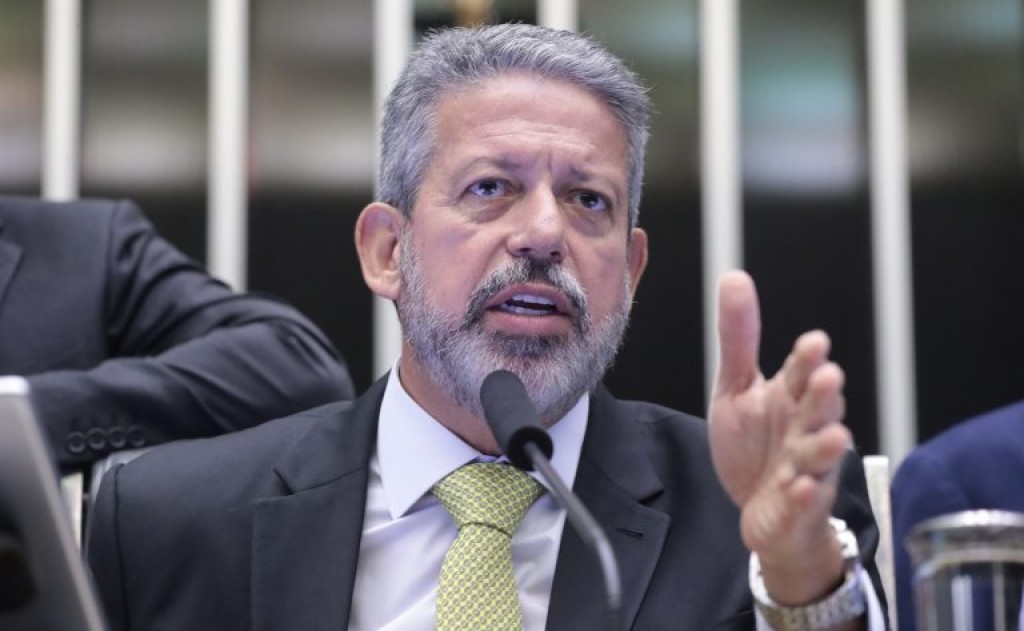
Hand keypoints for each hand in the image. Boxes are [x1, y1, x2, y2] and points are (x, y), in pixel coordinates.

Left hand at [708, 270, 850, 604]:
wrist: (763, 512)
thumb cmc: (755, 446)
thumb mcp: (737, 389)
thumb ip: (739, 339)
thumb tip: (734, 277)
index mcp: (790, 398)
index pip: (801, 372)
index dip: (807, 359)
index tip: (813, 342)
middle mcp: (804, 429)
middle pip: (818, 409)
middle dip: (824, 395)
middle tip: (828, 377)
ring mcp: (806, 469)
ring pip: (820, 454)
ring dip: (825, 444)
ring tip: (833, 433)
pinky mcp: (799, 507)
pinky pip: (806, 502)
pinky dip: (806, 496)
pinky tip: (802, 487)